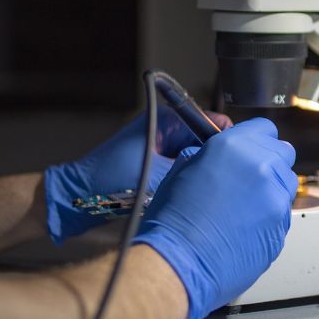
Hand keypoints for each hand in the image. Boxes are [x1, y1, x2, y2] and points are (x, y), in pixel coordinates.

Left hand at [43, 106, 232, 243]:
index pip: (211, 121)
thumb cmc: (112, 181)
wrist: (77, 199)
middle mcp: (165, 127)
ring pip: (196, 155)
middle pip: (206, 139)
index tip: (240, 158)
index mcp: (167, 119)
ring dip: (202, 169)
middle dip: (216, 157)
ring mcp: (160, 144)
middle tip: (230, 177)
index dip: (228, 140)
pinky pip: (183, 166)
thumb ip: (194, 167)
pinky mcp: (156, 162)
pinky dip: (190, 177)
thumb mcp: (161, 173)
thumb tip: (224, 168)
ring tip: (215, 187)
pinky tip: (198, 193)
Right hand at [133, 118, 296, 318]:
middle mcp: (261, 165)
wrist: (179, 261)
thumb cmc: (173, 220)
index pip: (264, 128)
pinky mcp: (282, 224)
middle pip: (283, 152)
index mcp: (235, 145)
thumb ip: (211, 153)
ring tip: (244, 207)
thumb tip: (220, 153)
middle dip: (269, 162)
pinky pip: (283, 213)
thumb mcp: (183, 169)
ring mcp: (275, 196)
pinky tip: (246, 227)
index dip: (256, 139)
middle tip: (248, 179)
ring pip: (286, 183)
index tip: (250, 150)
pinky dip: (270, 217)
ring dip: (272, 189)